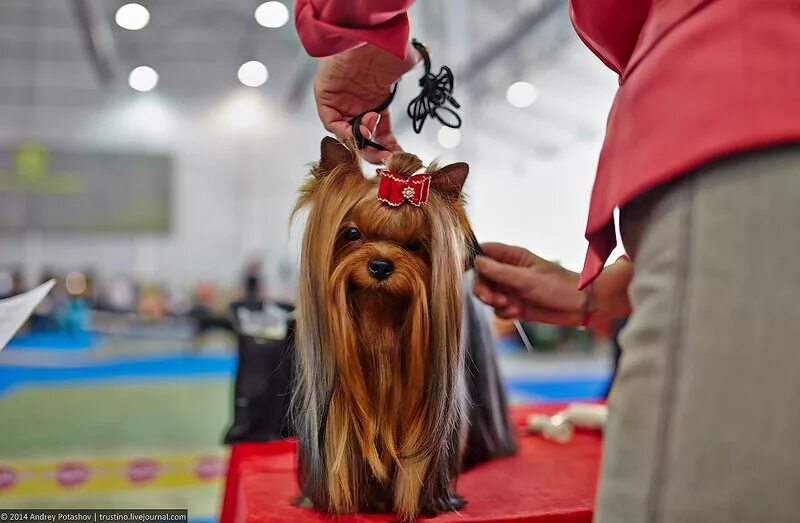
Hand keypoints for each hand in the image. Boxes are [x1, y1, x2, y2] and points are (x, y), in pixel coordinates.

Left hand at [315, 43, 420, 163]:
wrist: (365, 34)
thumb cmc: (382, 44)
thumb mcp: (403, 59)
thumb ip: (414, 62)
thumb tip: (427, 50)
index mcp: (374, 102)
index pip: (381, 134)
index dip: (389, 146)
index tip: (400, 156)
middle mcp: (357, 106)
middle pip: (364, 139)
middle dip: (375, 152)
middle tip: (386, 158)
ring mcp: (341, 103)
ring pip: (348, 134)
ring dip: (361, 142)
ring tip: (372, 136)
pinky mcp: (325, 98)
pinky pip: (332, 124)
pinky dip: (345, 132)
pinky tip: (361, 131)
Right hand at [473, 242, 587, 325]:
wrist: (579, 307)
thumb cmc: (558, 286)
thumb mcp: (528, 279)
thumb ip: (500, 272)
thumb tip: (477, 262)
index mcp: (513, 256)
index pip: (484, 251)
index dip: (471, 259)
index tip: (463, 269)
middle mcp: (509, 271)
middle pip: (481, 276)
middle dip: (482, 288)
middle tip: (491, 297)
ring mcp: (511, 288)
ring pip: (487, 294)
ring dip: (493, 301)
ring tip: (509, 305)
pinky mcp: (515, 304)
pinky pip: (498, 309)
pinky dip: (503, 312)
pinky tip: (517, 312)